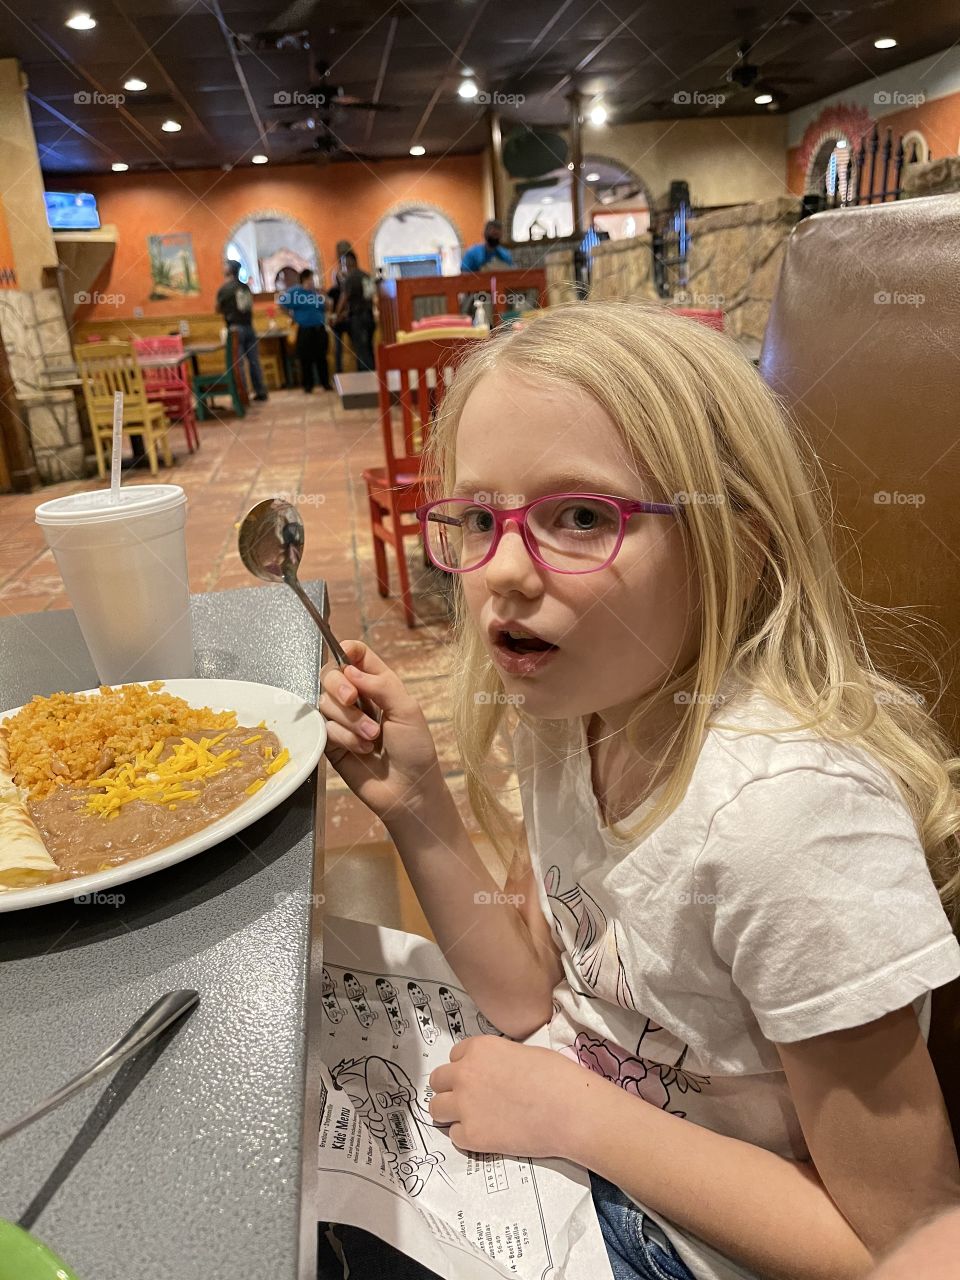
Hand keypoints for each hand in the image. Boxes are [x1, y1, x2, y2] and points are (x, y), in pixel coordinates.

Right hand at [319, 639, 445, 826]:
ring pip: (325, 703)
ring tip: (372, 739)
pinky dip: (343, 738)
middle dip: (339, 685)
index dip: (346, 651)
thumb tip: (349, 668)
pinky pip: (324, 728)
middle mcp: (357, 699)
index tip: (345, 658)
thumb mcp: (407, 710)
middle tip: (353, 699)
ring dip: (350, 720)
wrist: (408, 791)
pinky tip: (362, 750)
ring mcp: (341, 721)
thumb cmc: (415, 749)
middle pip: (330, 675)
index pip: (354, 655)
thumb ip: (380, 684)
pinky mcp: (330, 743)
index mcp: (378, 684)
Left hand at [428, 1037, 593, 1158]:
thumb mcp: (523, 1053)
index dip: (466, 1067)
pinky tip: (487, 1134)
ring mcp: (464, 1106)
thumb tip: (496, 1072)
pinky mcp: (471, 1136)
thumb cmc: (557, 1076)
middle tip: (470, 1098)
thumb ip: (498, 1059)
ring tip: (473, 1118)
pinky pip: (454, 1136)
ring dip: (451, 1112)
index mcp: (479, 1048)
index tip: (478, 1077)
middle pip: (437, 1081)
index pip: (454, 1056)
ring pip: (436, 1109)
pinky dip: (467, 1136)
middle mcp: (464, 1074)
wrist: (569, 1110)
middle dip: (451, 1089)